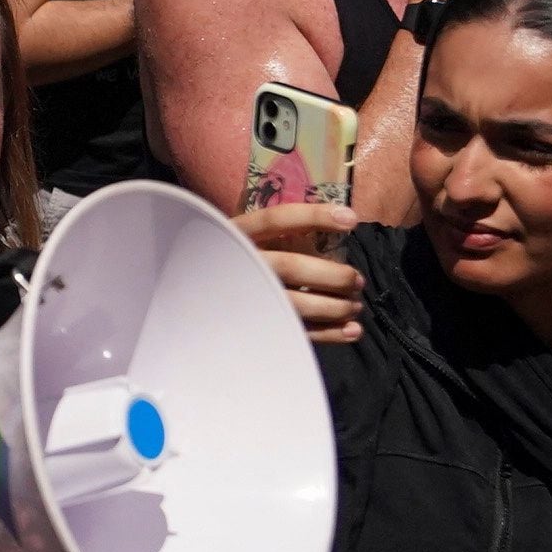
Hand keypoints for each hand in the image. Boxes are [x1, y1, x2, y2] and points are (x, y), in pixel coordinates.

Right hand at [235, 201, 363, 343]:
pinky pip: (295, 332)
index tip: (352, 220)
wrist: (193, 303)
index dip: (315, 217)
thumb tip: (339, 225)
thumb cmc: (233, 262)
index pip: (277, 219)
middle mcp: (239, 265)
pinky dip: (329, 334)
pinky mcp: (255, 328)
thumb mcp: (247, 238)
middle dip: (333, 275)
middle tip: (358, 280)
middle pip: (291, 266)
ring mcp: (245, 300)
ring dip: (335, 307)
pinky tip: (351, 330)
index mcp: (237, 235)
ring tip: (356, 306)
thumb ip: (280, 233)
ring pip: (295, 304)